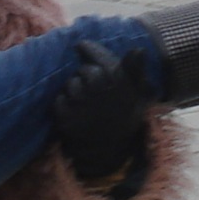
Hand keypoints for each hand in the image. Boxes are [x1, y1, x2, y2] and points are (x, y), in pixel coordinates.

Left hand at [51, 40, 153, 198]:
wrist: (108, 152)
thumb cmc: (123, 119)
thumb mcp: (137, 94)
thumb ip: (135, 70)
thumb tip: (139, 49)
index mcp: (117, 81)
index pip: (98, 56)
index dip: (89, 49)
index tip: (81, 46)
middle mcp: (98, 89)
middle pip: (83, 70)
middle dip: (84, 75)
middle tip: (89, 85)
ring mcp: (81, 103)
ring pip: (70, 84)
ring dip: (73, 90)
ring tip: (85, 103)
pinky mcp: (65, 117)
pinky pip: (59, 100)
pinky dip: (64, 104)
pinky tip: (76, 112)